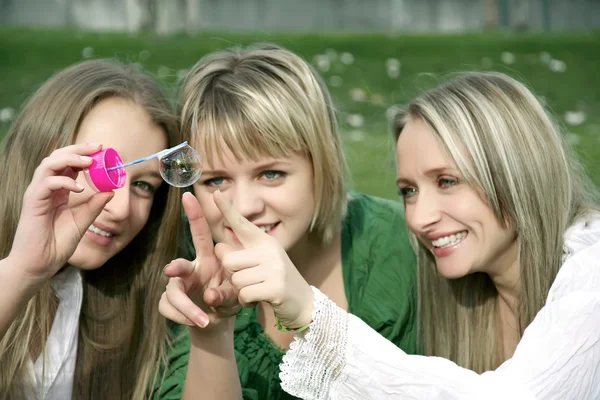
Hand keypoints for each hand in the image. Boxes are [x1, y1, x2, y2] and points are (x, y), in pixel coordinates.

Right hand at [7, 143, 113, 286]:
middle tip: (97, 147)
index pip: (69, 163)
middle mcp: (46, 188)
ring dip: (70, 158)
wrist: (40, 264)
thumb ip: (94, 206)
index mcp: (58, 190)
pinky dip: (63, 181)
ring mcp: (38, 193)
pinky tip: (78, 188)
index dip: (84, 154)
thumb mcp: (83, 222)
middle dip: (78, 148)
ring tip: (89, 161)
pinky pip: (46, 183)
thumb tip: (111, 190)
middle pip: (58, 157)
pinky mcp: (32, 202)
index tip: (102, 150)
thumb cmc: (57, 244)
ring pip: (49, 163)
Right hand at [159, 192, 239, 331]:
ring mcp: (178, 285)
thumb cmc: (228, 298)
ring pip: (172, 292)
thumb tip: (209, 296)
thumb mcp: (234, 294)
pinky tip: (198, 323)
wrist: (216, 322)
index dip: (195, 214)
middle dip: (175, 266)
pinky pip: (167, 307)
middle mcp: (190, 268)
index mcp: (208, 259)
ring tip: (204, 320)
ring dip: (187, 308)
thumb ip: (225, 293)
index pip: (201, 234)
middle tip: (172, 270)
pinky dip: (183, 317)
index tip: (187, 195)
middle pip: (178, 263)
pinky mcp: (169, 302)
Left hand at [213, 190, 314, 329]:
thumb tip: (218, 247)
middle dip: (232, 275)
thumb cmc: (275, 282)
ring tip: (257, 290)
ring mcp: (274, 268)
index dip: (227, 209)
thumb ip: (239, 255)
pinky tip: (259, 300)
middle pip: (228, 260)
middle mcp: (270, 250)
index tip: (215, 193)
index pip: (241, 224)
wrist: (304, 302)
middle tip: (248, 280)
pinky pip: (244, 294)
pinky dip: (247, 302)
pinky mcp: (276, 287)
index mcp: (264, 241)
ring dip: (241, 291)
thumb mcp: (259, 263)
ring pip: (236, 280)